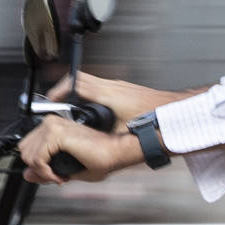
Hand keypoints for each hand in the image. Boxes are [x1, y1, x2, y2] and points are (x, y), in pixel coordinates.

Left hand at [19, 114, 139, 184]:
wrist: (115, 152)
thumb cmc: (99, 158)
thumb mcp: (66, 167)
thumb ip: (44, 169)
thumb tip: (27, 174)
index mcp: (53, 126)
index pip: (27, 147)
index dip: (37, 165)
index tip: (54, 174)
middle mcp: (51, 123)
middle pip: (24, 151)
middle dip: (37, 169)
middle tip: (57, 176)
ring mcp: (52, 126)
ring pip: (28, 156)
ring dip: (43, 172)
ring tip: (60, 177)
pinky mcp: (56, 134)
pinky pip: (38, 160)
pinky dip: (46, 173)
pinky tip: (61, 176)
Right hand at [45, 71, 171, 125]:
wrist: (173, 111)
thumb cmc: (154, 118)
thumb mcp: (121, 132)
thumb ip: (103, 137)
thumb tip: (90, 146)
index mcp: (107, 94)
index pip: (75, 83)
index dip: (59, 90)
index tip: (51, 100)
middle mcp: (112, 86)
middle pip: (79, 79)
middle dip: (65, 90)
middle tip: (56, 102)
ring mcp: (118, 86)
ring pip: (90, 83)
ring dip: (78, 93)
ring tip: (71, 107)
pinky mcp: (123, 90)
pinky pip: (100, 88)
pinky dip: (91, 97)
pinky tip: (93, 110)